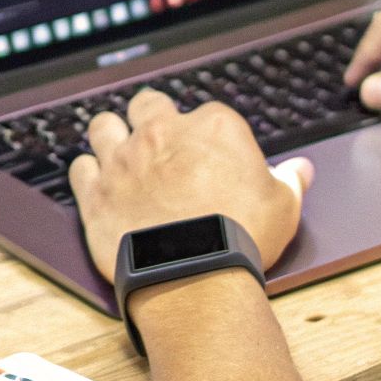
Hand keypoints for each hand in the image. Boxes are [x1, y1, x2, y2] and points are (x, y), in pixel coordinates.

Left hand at [68, 90, 313, 281]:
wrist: (194, 274)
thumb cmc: (241, 237)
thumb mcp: (282, 206)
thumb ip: (288, 180)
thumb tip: (300, 169)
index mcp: (212, 126)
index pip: (206, 114)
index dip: (206, 136)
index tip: (209, 158)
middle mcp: (162, 133)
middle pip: (148, 105)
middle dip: (152, 118)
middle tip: (159, 142)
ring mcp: (124, 159)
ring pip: (104, 125)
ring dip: (111, 135)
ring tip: (120, 152)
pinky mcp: (96, 191)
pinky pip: (80, 167)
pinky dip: (88, 173)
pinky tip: (98, 183)